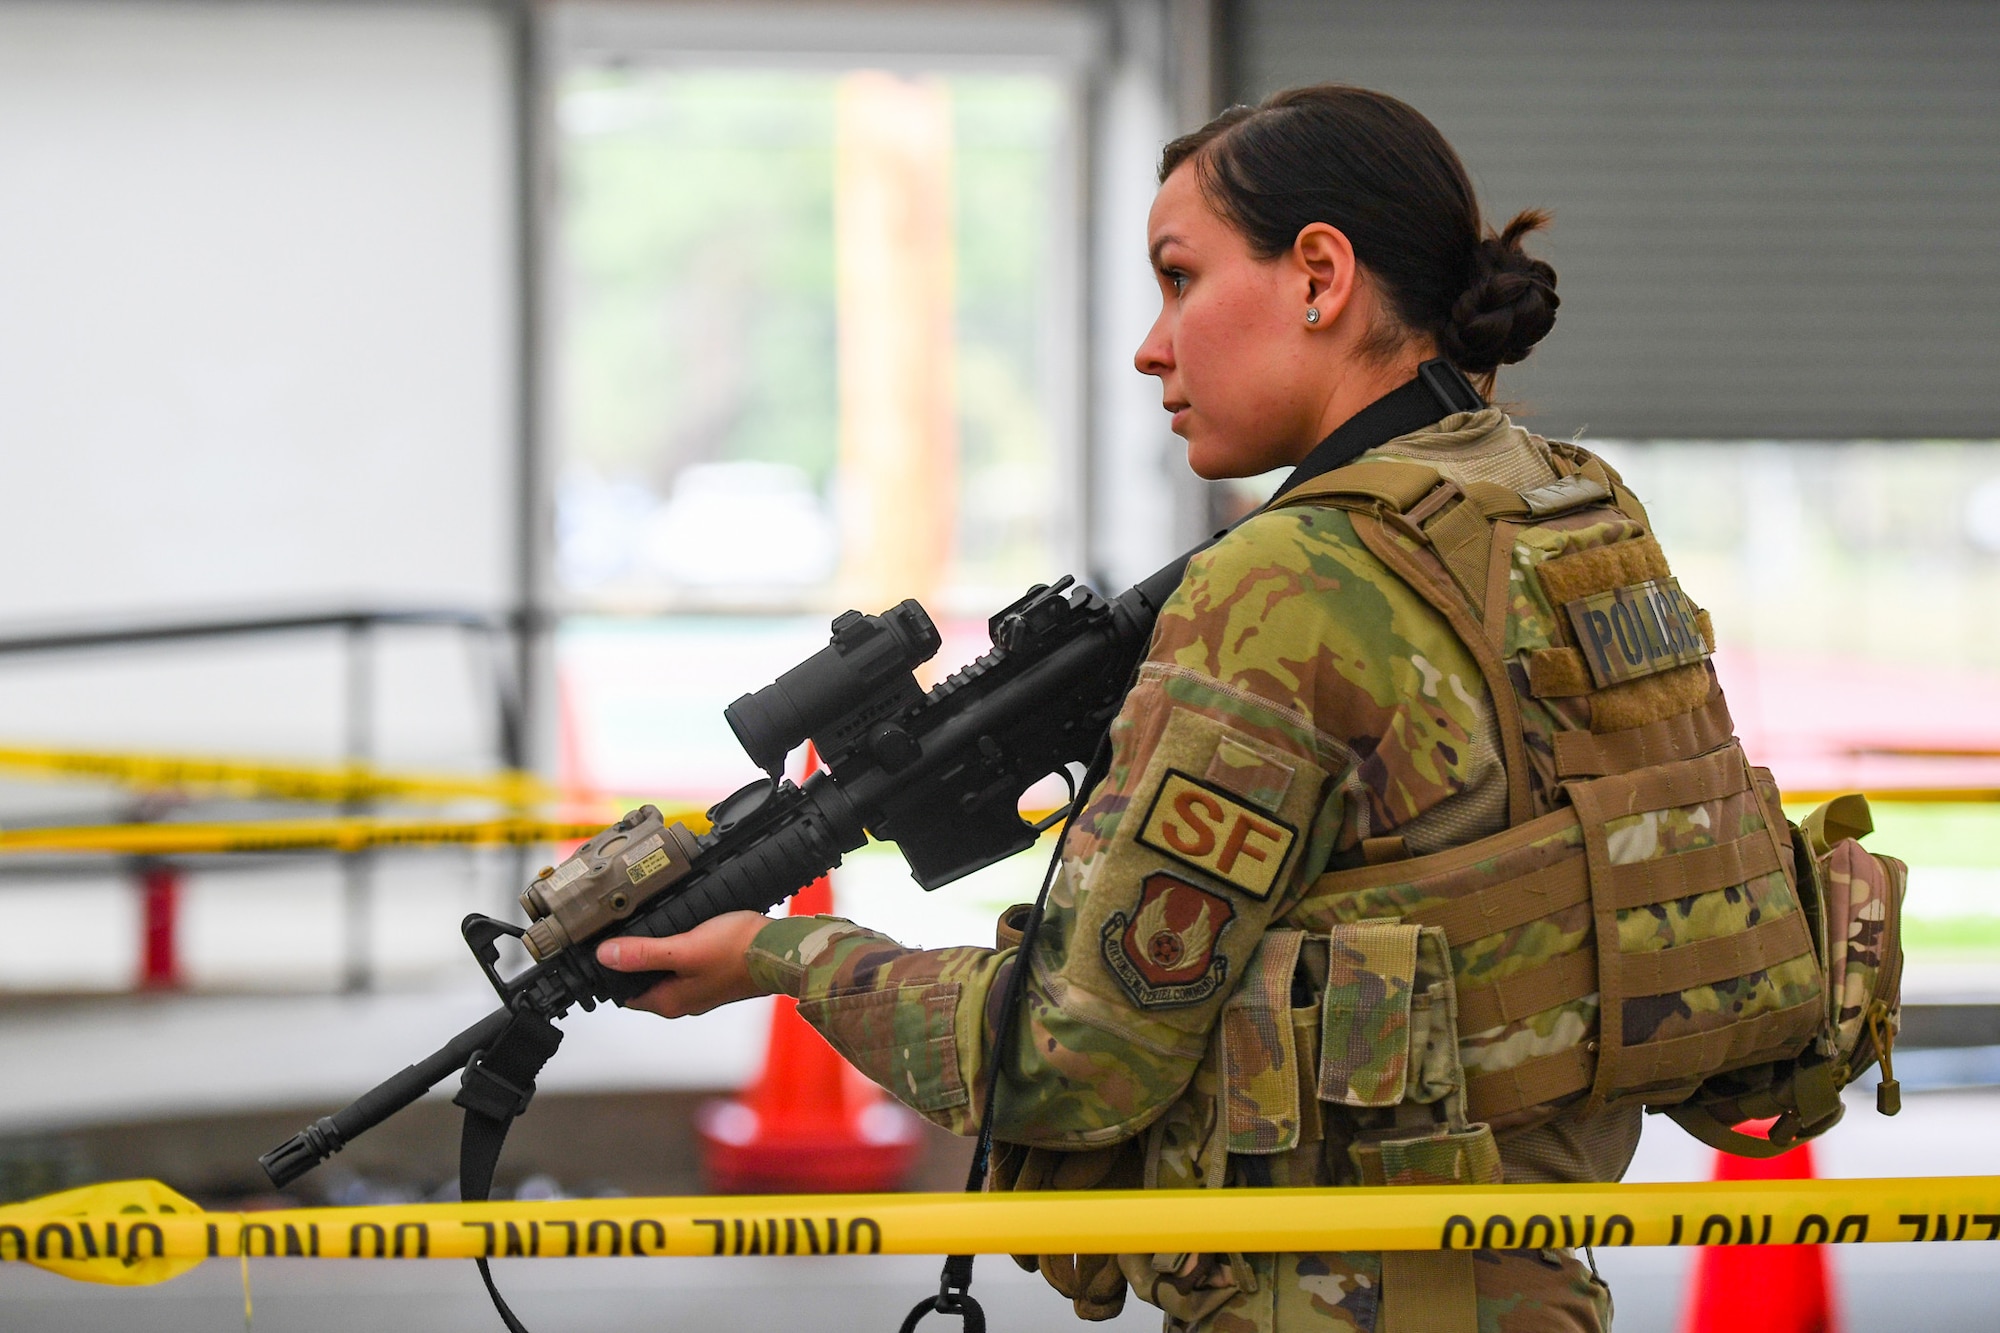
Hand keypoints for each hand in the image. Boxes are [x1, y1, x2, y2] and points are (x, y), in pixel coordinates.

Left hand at [595, 911, 774, 1017]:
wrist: (781, 950)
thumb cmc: (738, 952)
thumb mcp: (684, 949)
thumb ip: (644, 954)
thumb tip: (604, 957)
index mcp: (669, 1001)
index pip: (623, 993)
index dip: (609, 972)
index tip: (599, 946)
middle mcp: (682, 1000)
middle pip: (642, 981)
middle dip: (631, 960)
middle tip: (619, 928)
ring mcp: (699, 988)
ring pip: (663, 971)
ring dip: (654, 952)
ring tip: (646, 923)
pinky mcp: (713, 973)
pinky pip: (683, 963)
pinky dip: (675, 948)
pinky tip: (678, 928)